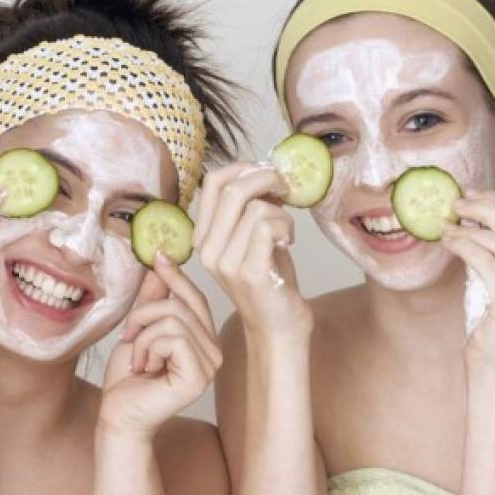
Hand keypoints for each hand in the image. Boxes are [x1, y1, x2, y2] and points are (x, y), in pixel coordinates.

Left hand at [99, 253, 220, 436]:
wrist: (118, 417)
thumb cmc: (127, 381)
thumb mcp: (138, 330)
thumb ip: (153, 299)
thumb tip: (160, 264)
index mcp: (203, 338)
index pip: (195, 298)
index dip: (177, 276)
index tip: (158, 255)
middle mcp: (213, 350)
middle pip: (182, 305)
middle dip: (144, 315)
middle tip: (128, 337)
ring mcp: (210, 364)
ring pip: (174, 320)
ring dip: (143, 336)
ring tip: (139, 360)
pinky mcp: (199, 376)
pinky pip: (173, 339)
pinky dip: (148, 348)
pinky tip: (145, 369)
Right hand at [193, 163, 312, 343]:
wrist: (278, 326)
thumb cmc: (271, 280)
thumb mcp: (254, 238)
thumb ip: (252, 208)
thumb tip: (266, 174)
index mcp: (204, 237)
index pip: (212, 182)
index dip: (244, 168)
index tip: (269, 174)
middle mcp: (208, 250)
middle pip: (232, 189)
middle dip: (267, 180)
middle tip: (287, 190)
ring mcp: (225, 262)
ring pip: (255, 208)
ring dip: (281, 214)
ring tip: (287, 233)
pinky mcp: (248, 272)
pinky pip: (267, 226)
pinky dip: (285, 227)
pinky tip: (289, 243)